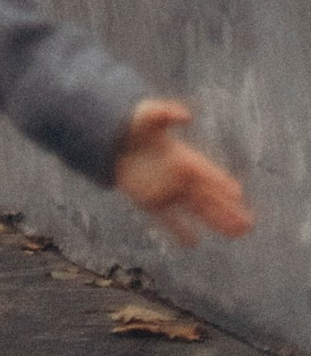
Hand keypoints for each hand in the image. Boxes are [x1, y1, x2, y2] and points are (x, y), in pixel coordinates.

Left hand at [113, 98, 252, 243]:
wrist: (107, 138)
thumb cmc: (131, 123)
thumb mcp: (148, 113)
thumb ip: (167, 112)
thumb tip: (188, 115)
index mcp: (183, 157)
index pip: (208, 174)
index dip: (223, 184)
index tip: (239, 195)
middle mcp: (179, 177)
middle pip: (209, 197)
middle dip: (229, 210)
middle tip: (249, 225)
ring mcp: (166, 191)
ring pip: (196, 210)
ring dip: (215, 222)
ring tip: (236, 234)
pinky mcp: (149, 202)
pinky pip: (168, 220)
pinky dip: (180, 231)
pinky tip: (193, 242)